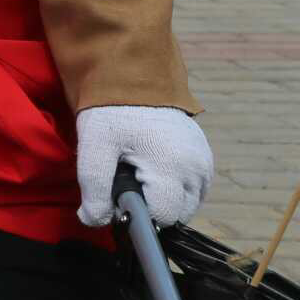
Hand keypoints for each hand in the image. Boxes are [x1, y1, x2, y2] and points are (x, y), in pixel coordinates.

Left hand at [76, 104, 213, 226]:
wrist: (134, 78)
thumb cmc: (111, 112)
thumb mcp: (94, 147)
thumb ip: (94, 188)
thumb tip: (95, 221)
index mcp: (172, 167)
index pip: (164, 217)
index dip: (138, 215)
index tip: (118, 197)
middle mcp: (196, 168)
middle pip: (180, 214)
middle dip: (153, 209)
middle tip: (127, 182)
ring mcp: (205, 162)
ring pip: (190, 203)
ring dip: (167, 200)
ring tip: (140, 174)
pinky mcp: (206, 156)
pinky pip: (196, 187)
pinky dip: (177, 188)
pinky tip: (154, 170)